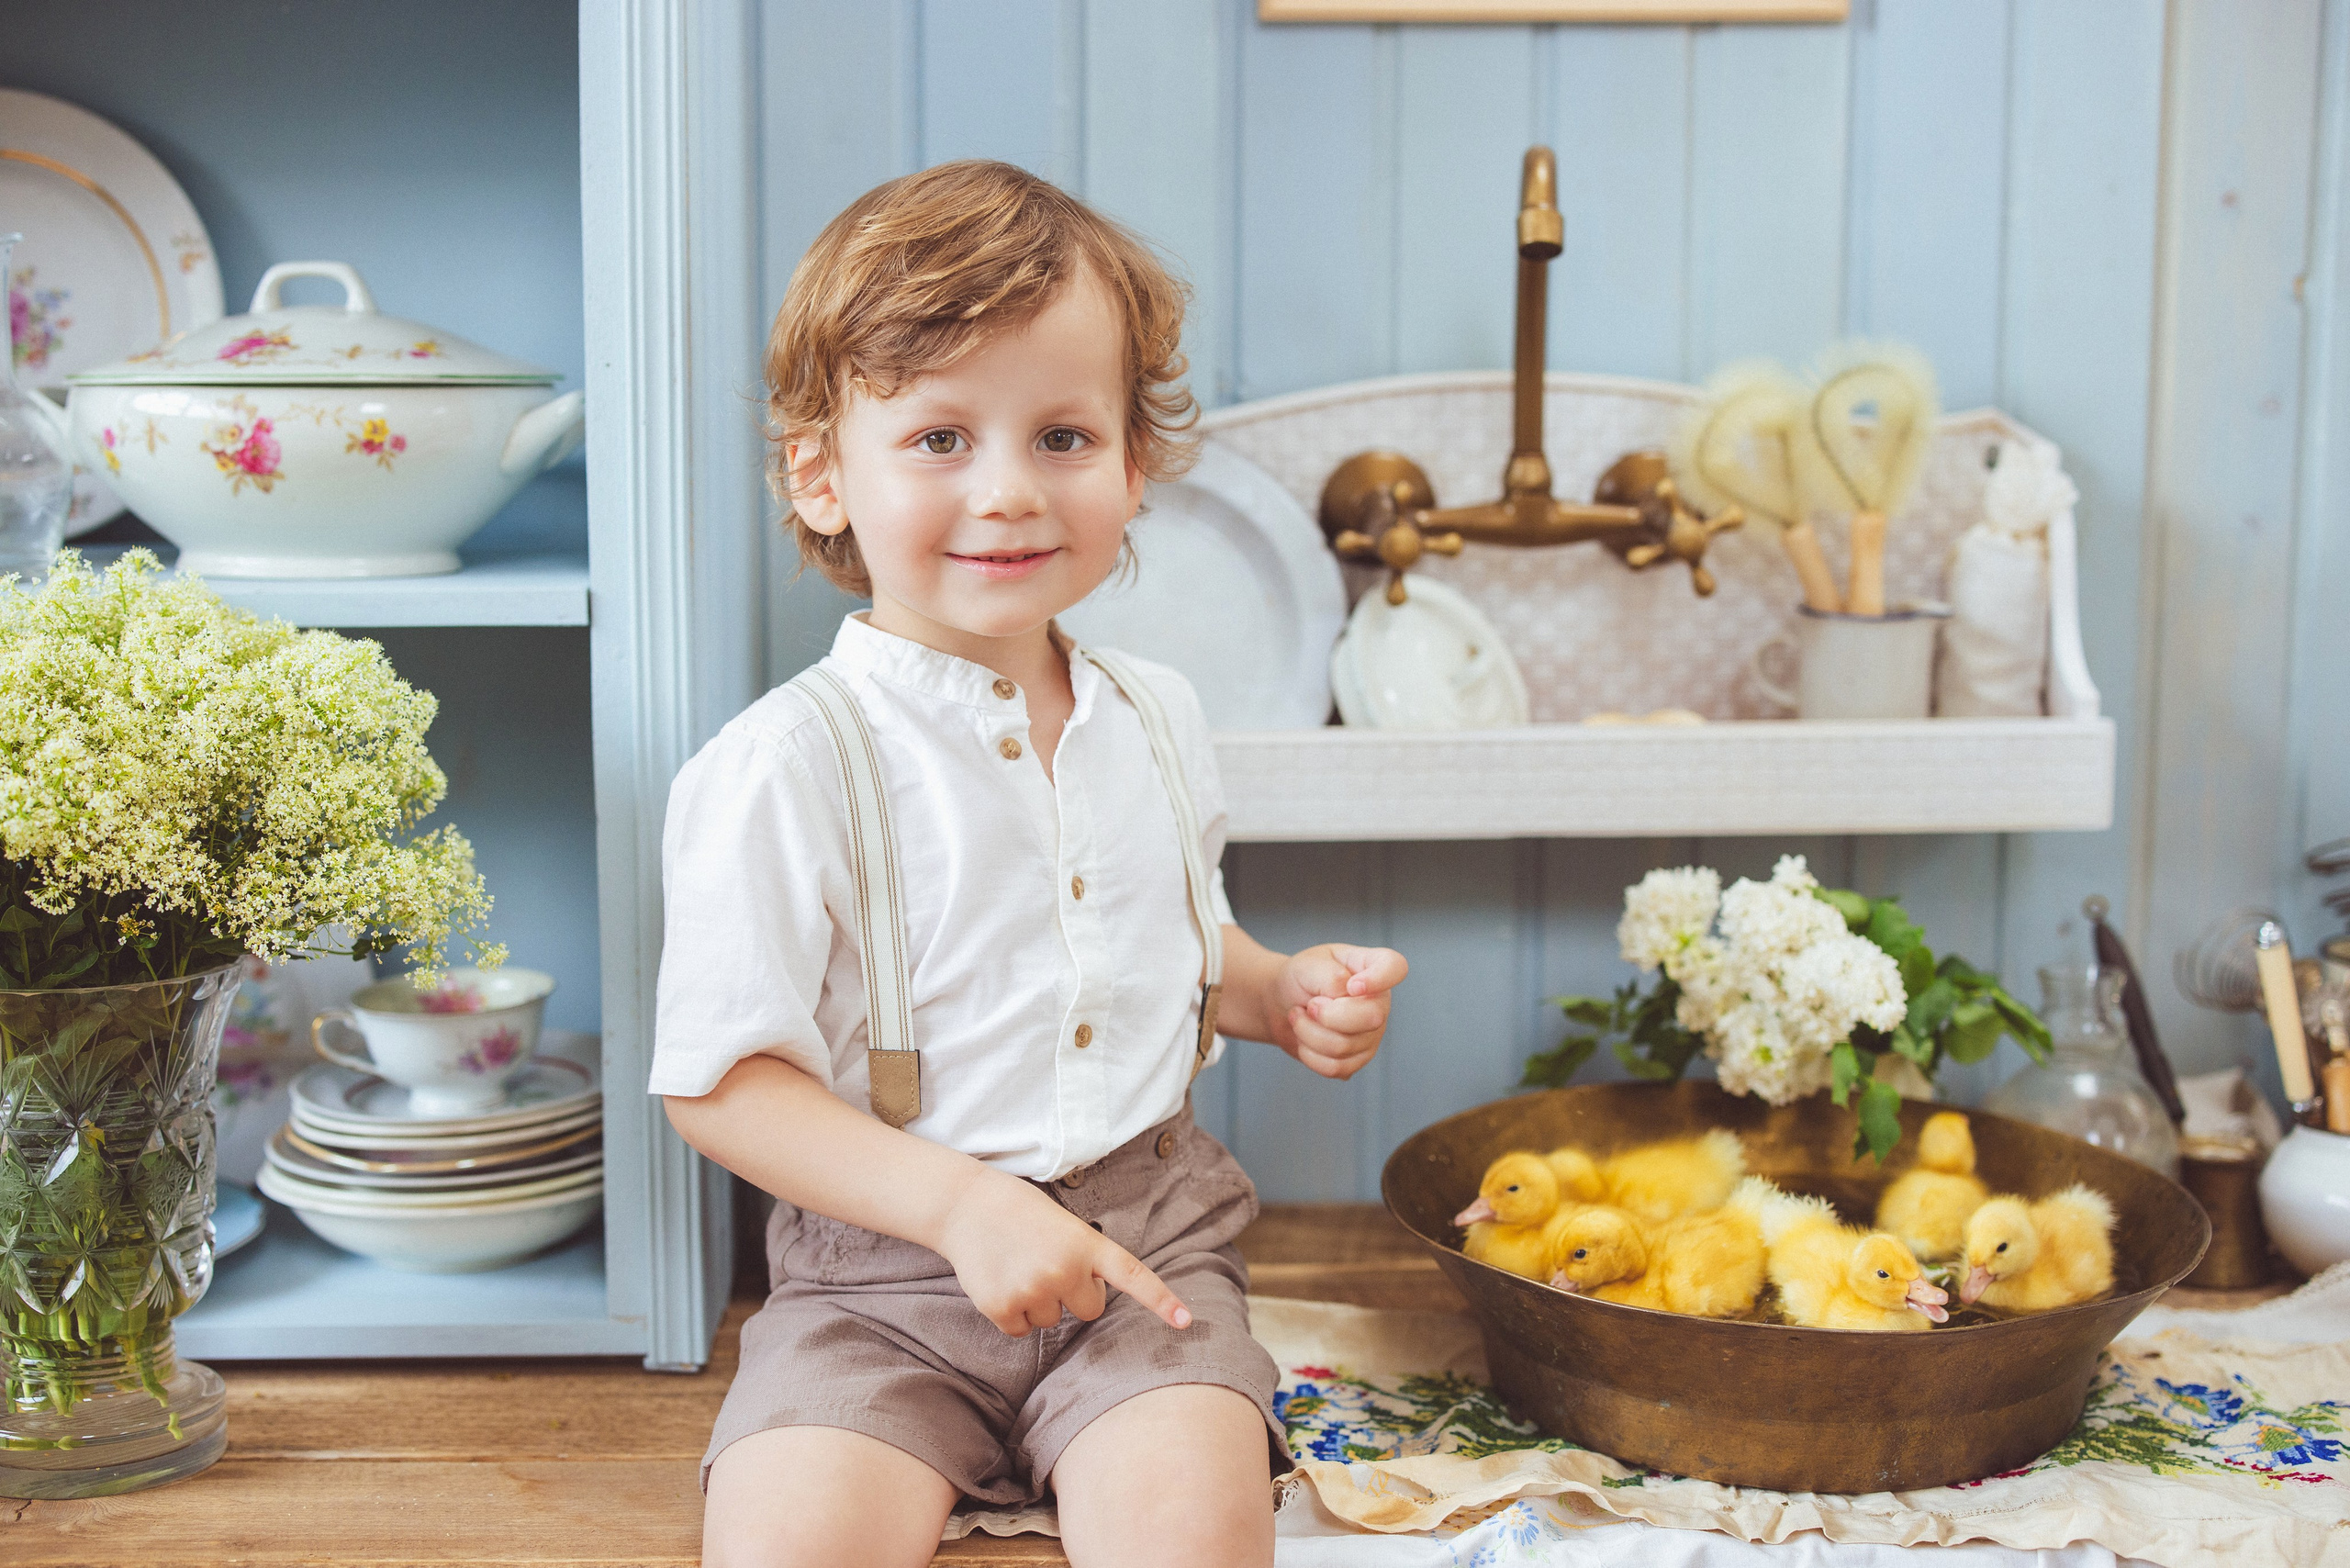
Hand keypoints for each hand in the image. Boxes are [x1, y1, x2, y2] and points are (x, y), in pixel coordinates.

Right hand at [933, 1167, 1190, 1337]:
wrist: (966, 1204)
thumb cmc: (1021, 1214)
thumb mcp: (1064, 1225)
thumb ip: (1084, 1259)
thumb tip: (1091, 1302)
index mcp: (1086, 1243)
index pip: (1133, 1276)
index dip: (1161, 1301)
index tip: (1187, 1322)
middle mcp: (1064, 1269)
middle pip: (1088, 1311)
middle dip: (1073, 1296)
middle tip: (1046, 1264)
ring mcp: (1033, 1289)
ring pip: (1052, 1321)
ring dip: (1038, 1302)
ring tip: (1018, 1265)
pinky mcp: (1003, 1307)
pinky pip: (1022, 1330)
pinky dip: (1012, 1313)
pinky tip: (1000, 1281)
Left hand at [1275, 943, 1406, 1079]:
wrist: (1284, 1004)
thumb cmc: (1301, 978)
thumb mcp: (1308, 966)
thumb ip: (1330, 976)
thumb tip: (1346, 994)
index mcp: (1372, 968)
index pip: (1396, 967)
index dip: (1379, 978)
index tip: (1351, 986)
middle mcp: (1379, 1002)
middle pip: (1372, 1017)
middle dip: (1328, 1015)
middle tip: (1309, 1005)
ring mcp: (1372, 1033)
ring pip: (1345, 1046)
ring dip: (1308, 1033)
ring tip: (1300, 1017)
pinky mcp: (1358, 1059)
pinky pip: (1337, 1067)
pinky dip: (1310, 1055)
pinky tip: (1304, 1040)